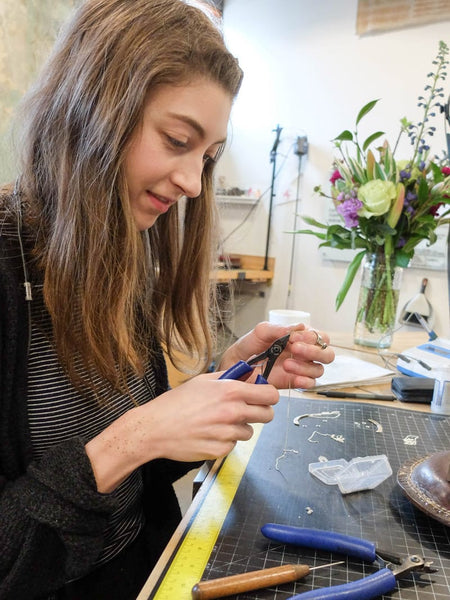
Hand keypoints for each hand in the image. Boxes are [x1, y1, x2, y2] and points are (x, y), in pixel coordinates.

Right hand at [86, 372, 278, 491]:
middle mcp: (233, 412)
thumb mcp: (203, 381)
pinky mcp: (221, 450)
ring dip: (239, 427)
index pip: (270, 395)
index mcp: (231, 391)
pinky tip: (209, 434)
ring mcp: (228, 433)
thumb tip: (251, 375)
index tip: (263, 397)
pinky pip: (233, 444)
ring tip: (218, 422)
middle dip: (260, 412)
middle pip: (267, 415)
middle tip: (246, 411)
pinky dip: (225, 440)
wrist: (155, 428)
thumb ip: (230, 377)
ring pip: (249, 431)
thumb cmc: (176, 402)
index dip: (269, 396)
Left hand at [219, 321, 334, 389]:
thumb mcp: (262, 331)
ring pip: (319, 370)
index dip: (311, 337)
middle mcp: (304, 353)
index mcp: (300, 338)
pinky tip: (295, 378)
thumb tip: (300, 326)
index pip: (319, 337)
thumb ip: (280, 329)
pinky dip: (305, 381)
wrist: (236, 364)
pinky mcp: (293, 382)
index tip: (294, 338)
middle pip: (327, 354)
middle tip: (295, 349)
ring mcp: (300, 368)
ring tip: (286, 365)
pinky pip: (309, 384)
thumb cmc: (249, 345)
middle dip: (314, 352)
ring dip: (305, 367)